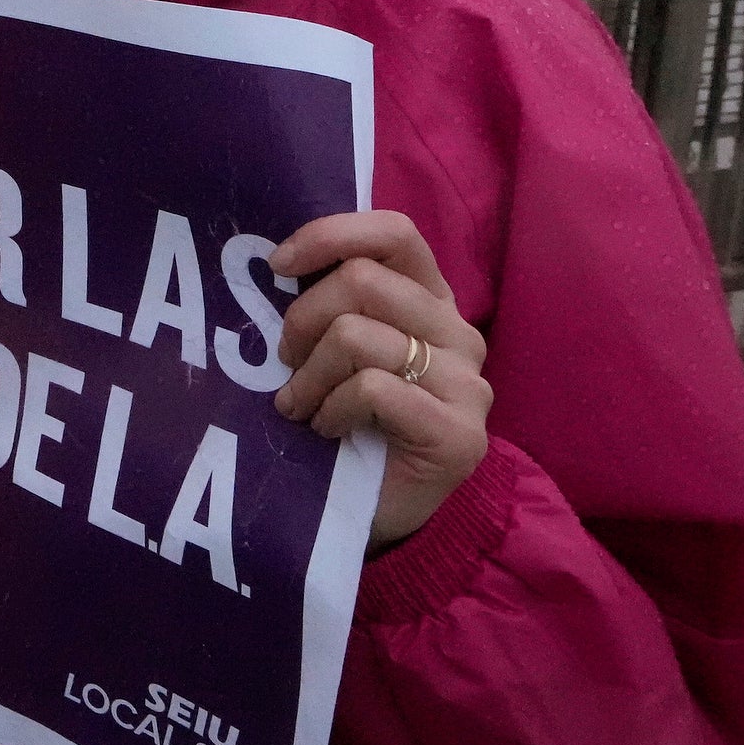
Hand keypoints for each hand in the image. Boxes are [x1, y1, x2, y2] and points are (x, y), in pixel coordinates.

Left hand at [270, 210, 492, 549]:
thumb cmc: (344, 420)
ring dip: (308, 375)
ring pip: (357, 335)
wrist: (373, 511)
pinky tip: (328, 429)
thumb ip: (328, 301)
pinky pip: (371, 389)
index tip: (277, 265)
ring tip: (299, 406)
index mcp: (430, 301)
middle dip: (301, 320)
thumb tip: (276, 261)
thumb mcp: (330, 348)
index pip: (394, 234)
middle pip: (361, 281)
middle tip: (284, 363)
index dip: (330, 236)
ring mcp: (467, 385)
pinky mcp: (459, 434)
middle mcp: (458, 334)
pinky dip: (332, 408)